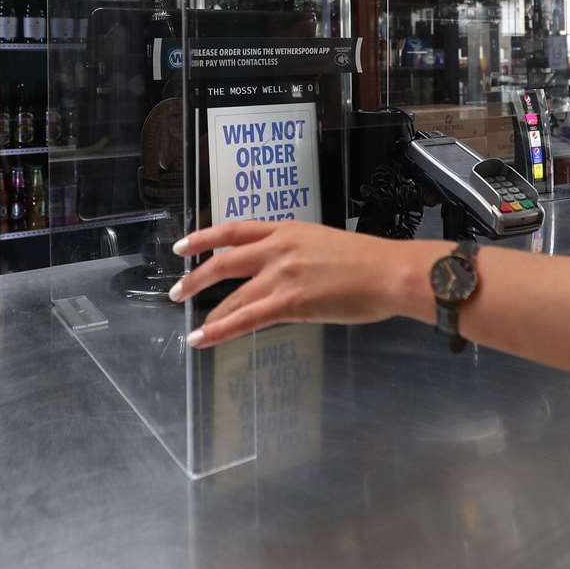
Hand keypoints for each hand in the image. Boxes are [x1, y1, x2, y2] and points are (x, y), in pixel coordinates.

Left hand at [169, 220, 446, 348]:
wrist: (391, 272)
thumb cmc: (371, 262)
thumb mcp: (326, 245)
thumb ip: (299, 255)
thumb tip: (286, 274)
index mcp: (289, 229)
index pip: (236, 229)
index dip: (204, 236)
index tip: (183, 246)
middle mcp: (280, 248)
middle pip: (224, 261)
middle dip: (196, 278)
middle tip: (178, 291)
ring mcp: (283, 275)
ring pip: (233, 295)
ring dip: (210, 313)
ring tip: (195, 327)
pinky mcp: (290, 301)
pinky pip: (246, 318)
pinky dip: (220, 330)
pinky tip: (203, 339)